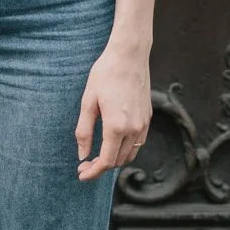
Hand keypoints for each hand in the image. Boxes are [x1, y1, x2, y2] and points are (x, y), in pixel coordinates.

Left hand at [75, 41, 150, 179]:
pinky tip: (113, 141)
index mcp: (116, 127)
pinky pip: (138, 143)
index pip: (106, 161)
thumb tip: (83, 155)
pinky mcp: (148, 118)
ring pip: (130, 154)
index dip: (93, 171)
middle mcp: (134, 130)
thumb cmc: (105, 74)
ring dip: (114, 159)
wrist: (129, 55)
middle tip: (84, 162)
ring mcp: (144, 125)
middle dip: (101, 166)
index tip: (81, 174)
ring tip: (98, 154)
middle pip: (118, 161)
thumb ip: (84, 131)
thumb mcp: (88, 101)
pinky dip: (125, 149)